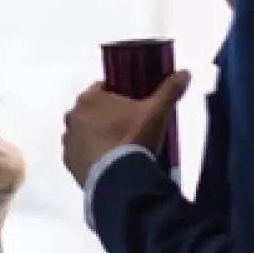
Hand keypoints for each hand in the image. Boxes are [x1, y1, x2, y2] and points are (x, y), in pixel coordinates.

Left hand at [61, 73, 190, 186]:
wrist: (119, 179)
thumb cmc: (134, 138)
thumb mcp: (157, 112)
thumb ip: (169, 90)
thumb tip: (185, 72)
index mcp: (89, 98)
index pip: (102, 88)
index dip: (118, 95)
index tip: (132, 105)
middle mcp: (73, 115)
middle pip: (92, 110)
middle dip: (106, 116)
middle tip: (128, 127)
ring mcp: (68, 140)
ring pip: (83, 131)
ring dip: (96, 135)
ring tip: (118, 147)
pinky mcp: (68, 161)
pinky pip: (79, 153)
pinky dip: (89, 154)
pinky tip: (107, 161)